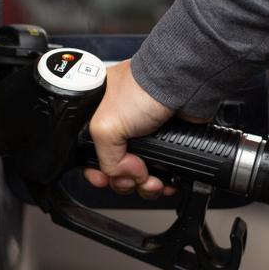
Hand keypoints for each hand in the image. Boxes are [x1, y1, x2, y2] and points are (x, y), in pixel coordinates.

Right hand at [83, 61, 179, 198]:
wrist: (181, 84)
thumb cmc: (142, 88)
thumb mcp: (105, 125)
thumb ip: (105, 159)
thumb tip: (123, 175)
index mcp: (97, 119)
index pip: (88, 155)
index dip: (94, 172)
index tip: (104, 180)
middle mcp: (119, 128)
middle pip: (114, 169)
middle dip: (123, 181)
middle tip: (132, 178)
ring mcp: (143, 136)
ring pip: (137, 174)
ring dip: (144, 185)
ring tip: (152, 182)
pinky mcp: (165, 142)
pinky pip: (160, 172)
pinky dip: (163, 181)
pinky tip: (165, 182)